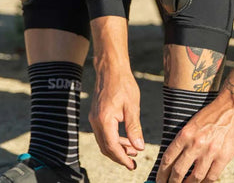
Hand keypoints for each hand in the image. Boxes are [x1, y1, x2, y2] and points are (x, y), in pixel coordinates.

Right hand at [88, 16, 144, 169]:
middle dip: (120, 156)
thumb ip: (134, 128)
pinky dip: (114, 139)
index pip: (112, 147)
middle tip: (134, 162)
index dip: (122, 158)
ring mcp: (94, 118)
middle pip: (106, 147)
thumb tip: (139, 147)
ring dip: (118, 148)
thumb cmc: (123, 83)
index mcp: (104, 120)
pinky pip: (103, 132)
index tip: (132, 166)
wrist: (111, 67)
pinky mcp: (96, 114)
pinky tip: (126, 139)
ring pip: (104, 141)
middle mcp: (96, 121)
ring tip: (133, 150)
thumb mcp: (132, 106)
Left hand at [156, 52, 233, 181]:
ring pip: (195, 177)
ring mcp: (210, 151)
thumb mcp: (192, 123)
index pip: (168, 158)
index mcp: (185, 133)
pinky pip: (212, 177)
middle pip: (178, 171)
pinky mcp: (223, 157)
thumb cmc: (211, 114)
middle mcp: (196, 143)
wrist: (232, 107)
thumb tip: (174, 159)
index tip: (158, 180)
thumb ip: (184, 140)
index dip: (161, 172)